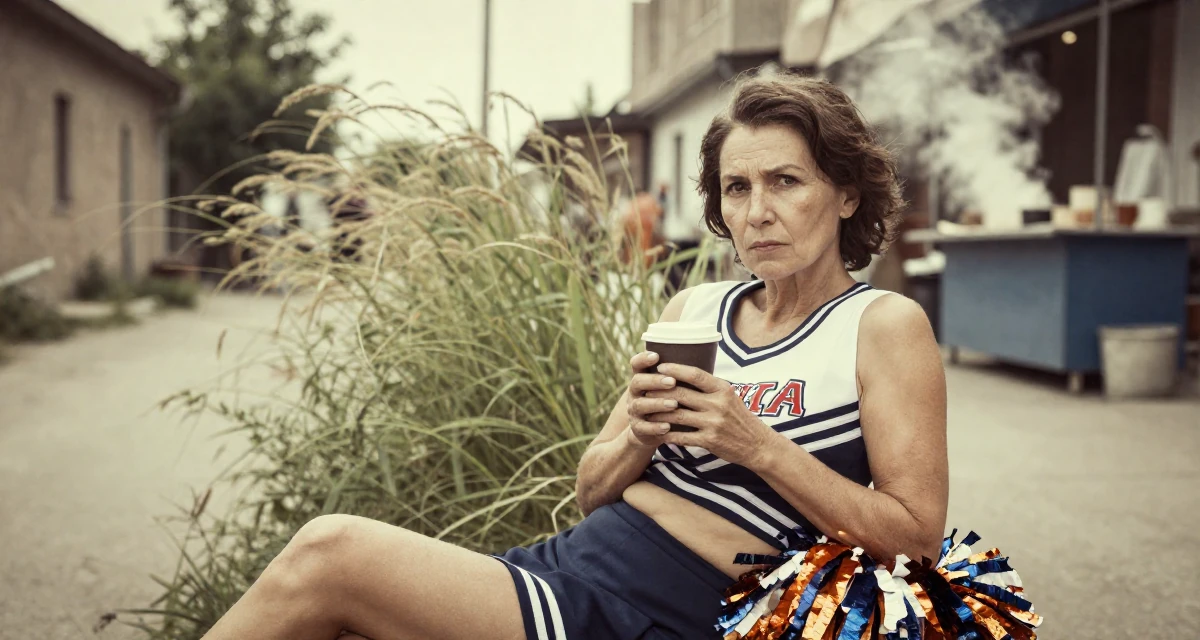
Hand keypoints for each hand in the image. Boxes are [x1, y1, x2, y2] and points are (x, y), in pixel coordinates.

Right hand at [625, 351, 679, 448]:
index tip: (656, 355)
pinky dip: (655, 427)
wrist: (651, 430)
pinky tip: (667, 426)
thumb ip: (680, 374)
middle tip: (672, 381)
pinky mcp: (638, 429)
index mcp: (642, 378)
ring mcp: (634, 411)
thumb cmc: (668, 401)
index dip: (643, 359)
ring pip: (640, 405)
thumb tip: (707, 354)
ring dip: (657, 404)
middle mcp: (635, 393)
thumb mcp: (670, 386)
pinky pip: (643, 428)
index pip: (636, 364)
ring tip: (673, 404)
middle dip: (654, 381)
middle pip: (637, 382)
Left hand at [644, 363, 781, 469]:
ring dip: (658, 413)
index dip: (675, 369)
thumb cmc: (739, 417)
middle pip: (681, 393)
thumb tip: (685, 373)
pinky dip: (668, 434)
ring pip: (678, 415)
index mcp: (723, 389)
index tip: (660, 367)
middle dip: (660, 391)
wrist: (756, 444)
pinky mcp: (710, 441)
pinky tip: (657, 432)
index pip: (695, 374)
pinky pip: (682, 436)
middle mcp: (718, 404)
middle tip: (645, 389)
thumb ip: (710, 387)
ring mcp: (713, 423)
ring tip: (645, 410)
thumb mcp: (729, 397)